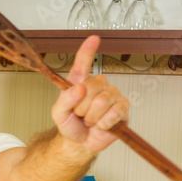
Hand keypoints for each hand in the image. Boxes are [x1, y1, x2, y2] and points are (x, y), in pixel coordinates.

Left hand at [51, 36, 129, 151]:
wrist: (80, 142)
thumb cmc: (69, 124)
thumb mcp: (58, 113)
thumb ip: (65, 100)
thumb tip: (79, 89)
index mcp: (80, 82)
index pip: (83, 63)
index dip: (88, 51)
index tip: (93, 39)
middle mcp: (97, 85)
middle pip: (92, 87)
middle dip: (82, 106)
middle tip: (80, 114)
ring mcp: (112, 95)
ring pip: (102, 101)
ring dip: (92, 116)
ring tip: (90, 120)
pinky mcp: (122, 108)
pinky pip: (114, 112)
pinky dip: (103, 123)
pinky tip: (101, 124)